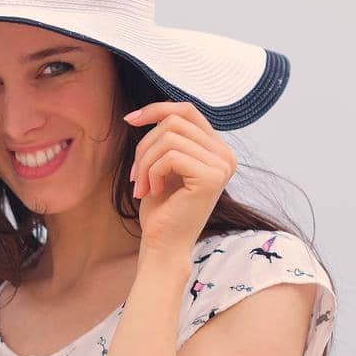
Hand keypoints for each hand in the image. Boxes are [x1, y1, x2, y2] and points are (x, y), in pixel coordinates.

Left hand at [122, 102, 236, 254]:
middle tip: (135, 176)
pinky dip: (152, 173)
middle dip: (145, 146)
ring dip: (145, 162)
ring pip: (170, 137)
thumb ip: (168, 138)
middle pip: (175, 122)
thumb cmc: (161, 210)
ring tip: (141, 186)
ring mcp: (222, 166)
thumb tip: (153, 110)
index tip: (129, 120)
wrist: (164, 246)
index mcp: (217, 150)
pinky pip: (170, 156)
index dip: (156, 109)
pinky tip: (152, 192)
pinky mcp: (211, 177)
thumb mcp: (164, 165)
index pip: (188, 111)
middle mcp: (226, 155)